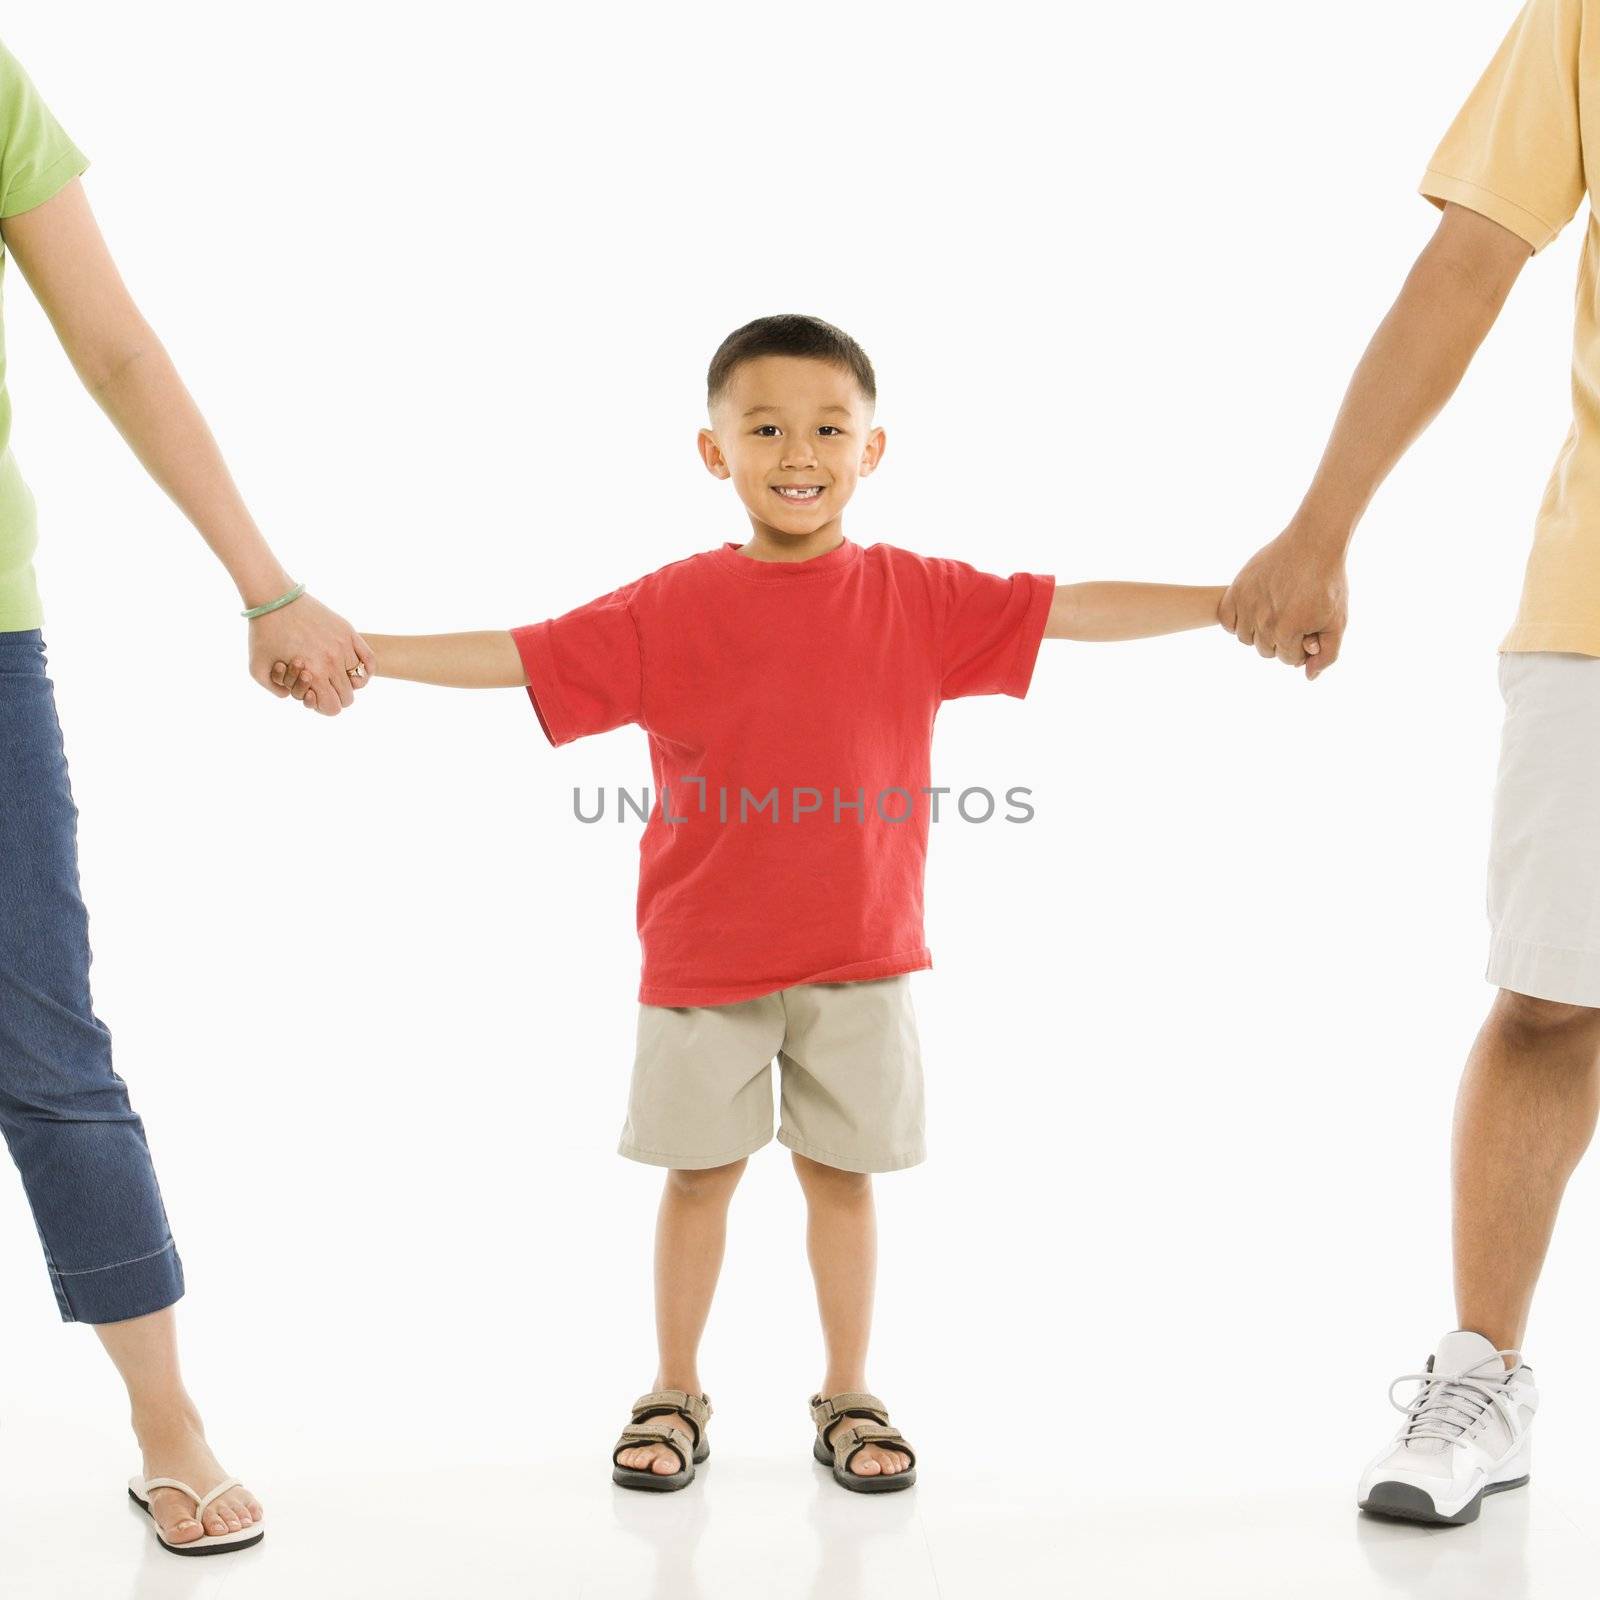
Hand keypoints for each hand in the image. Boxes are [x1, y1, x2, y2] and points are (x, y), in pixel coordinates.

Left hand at [248, 592, 374, 715]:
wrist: (274, 599)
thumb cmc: (263, 634)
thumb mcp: (257, 670)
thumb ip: (276, 690)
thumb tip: (293, 696)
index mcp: (314, 676)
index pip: (333, 708)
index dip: (323, 707)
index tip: (313, 696)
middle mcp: (332, 663)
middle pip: (347, 697)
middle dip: (334, 696)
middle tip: (321, 685)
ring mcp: (343, 647)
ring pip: (359, 680)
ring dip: (347, 681)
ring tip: (333, 672)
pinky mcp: (348, 632)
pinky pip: (370, 660)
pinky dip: (365, 669)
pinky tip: (353, 668)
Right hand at [1218, 527, 1348, 679]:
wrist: (1312, 543)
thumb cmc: (1328, 582)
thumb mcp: (1338, 621)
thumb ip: (1327, 654)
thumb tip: (1308, 677)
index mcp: (1288, 631)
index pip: (1287, 659)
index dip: (1301, 647)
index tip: (1309, 630)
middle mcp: (1263, 621)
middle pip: (1266, 650)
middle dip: (1282, 640)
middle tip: (1293, 619)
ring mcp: (1247, 605)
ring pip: (1246, 638)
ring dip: (1259, 632)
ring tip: (1275, 614)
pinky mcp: (1236, 590)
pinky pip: (1226, 620)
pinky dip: (1237, 621)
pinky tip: (1254, 611)